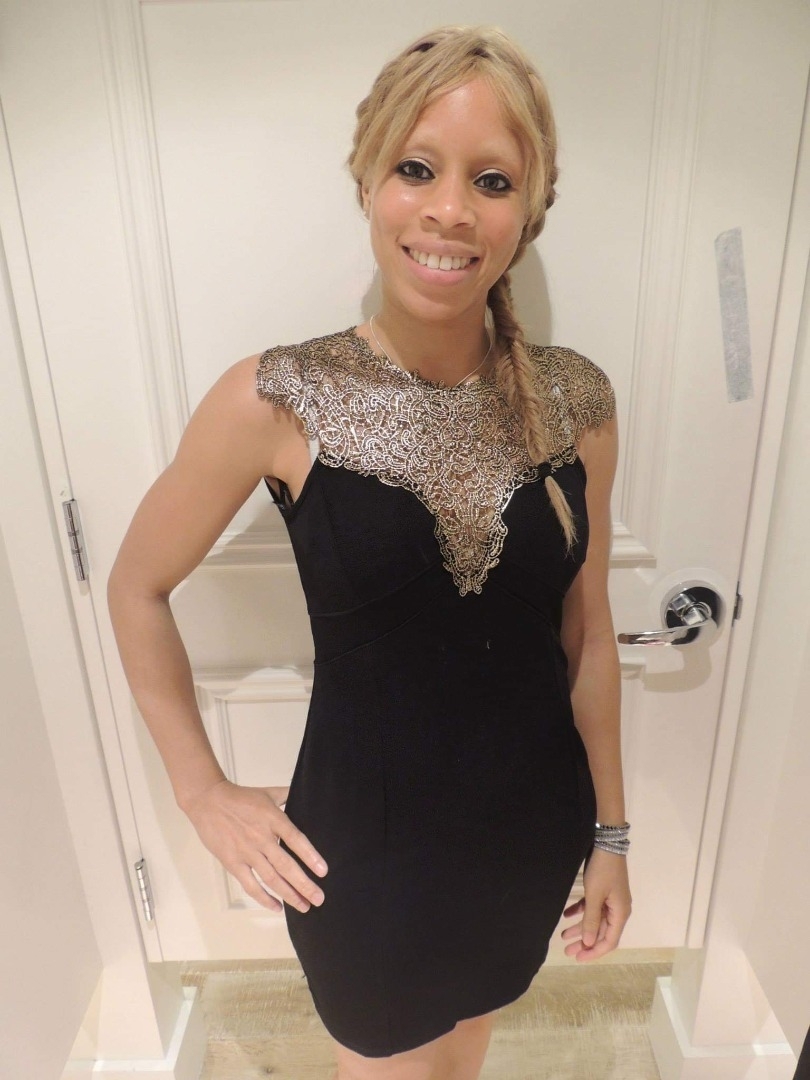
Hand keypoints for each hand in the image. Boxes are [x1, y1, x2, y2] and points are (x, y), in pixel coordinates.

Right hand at [180, 779, 327, 913]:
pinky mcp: (233, 863)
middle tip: (319, 899)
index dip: (310, 856)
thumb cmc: (240, 797)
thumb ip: (288, 795)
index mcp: (273, 819)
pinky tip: (277, 907)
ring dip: (289, 895)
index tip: (323, 871)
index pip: (296, 839)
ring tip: (304, 906)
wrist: (208, 801)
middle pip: (286, 865)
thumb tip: (305, 793)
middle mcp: (262, 837)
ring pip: (271, 878)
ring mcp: (247, 852)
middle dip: (304, 884)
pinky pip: (250, 885)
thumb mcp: (268, 792)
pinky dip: (264, 898)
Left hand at [560, 849, 631, 961]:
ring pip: (595, 920)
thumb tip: (588, 943)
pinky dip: (580, 911)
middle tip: (567, 950)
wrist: (606, 843)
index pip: (609, 941)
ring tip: (563, 935)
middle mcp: (617, 909)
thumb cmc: (602, 871)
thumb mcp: (594, 896)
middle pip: (601, 932)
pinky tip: (566, 914)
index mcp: (620, 914)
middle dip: (584, 942)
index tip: (578, 958)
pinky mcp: (603, 890)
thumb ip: (591, 920)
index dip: (594, 951)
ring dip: (580, 928)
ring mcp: (611, 900)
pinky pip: (591, 906)